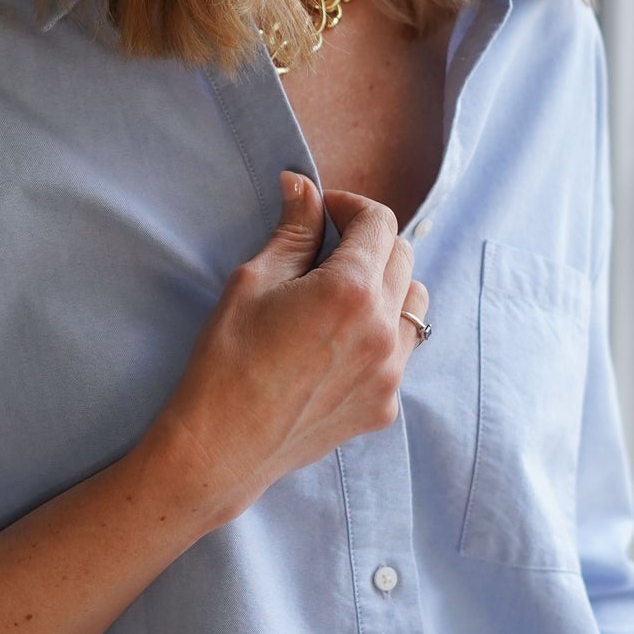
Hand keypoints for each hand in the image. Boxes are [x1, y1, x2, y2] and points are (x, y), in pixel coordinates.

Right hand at [155, 173, 429, 520]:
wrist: (221, 447)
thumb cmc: (226, 360)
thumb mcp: (252, 282)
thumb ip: (293, 231)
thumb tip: (303, 187)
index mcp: (351, 290)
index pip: (380, 222)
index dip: (351, 206)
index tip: (324, 212)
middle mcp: (383, 329)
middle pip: (403, 257)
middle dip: (369, 242)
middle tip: (327, 250)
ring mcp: (390, 372)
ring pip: (412, 305)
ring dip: (385, 287)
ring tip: (339, 298)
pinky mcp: (384, 405)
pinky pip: (400, 352)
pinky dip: (379, 335)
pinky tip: (336, 346)